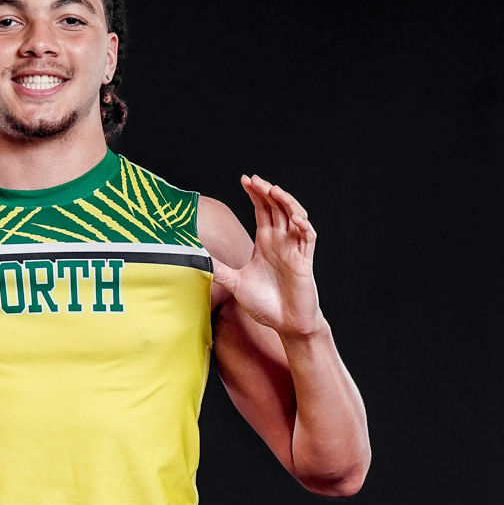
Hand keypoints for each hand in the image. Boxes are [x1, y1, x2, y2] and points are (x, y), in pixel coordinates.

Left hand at [211, 174, 322, 340]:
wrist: (285, 324)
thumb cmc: (265, 304)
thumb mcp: (235, 283)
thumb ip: (218, 269)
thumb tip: (195, 259)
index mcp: (265, 242)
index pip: (262, 209)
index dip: (255, 193)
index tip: (244, 179)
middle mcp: (281, 241)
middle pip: (277, 207)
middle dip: (267, 191)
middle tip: (254, 180)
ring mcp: (294, 249)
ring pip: (295, 216)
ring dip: (286, 202)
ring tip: (273, 191)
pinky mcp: (304, 261)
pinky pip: (308, 237)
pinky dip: (303, 225)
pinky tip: (294, 218)